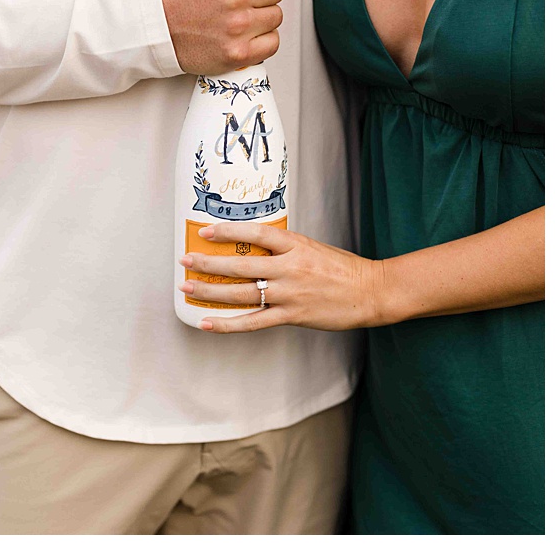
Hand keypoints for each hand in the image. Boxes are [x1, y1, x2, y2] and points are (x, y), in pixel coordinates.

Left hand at [180, 221, 382, 332]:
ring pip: (241, 293)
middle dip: (208, 263)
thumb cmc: (340, 268)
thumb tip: (249, 245)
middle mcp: (289, 268)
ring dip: (210, 291)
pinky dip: (228, 323)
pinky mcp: (292, 316)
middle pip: (240, 265)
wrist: (371, 292)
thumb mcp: (310, 246)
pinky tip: (207, 322)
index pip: (255, 234)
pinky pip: (253, 321)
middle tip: (184, 260)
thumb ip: (282, 246)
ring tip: (187, 287)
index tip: (204, 231)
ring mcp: (289, 294)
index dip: (228, 231)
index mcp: (295, 245)